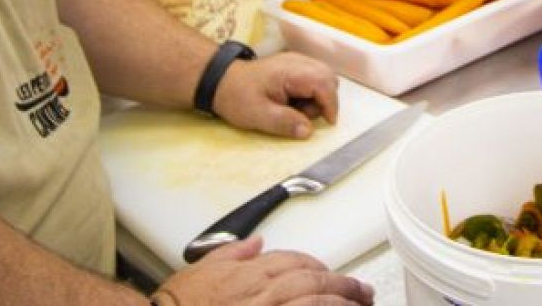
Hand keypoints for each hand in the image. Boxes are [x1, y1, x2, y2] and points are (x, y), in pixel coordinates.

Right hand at [158, 236, 373, 304]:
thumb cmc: (179, 304)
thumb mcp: (202, 269)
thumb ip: (232, 254)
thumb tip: (255, 242)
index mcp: (250, 271)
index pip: (295, 261)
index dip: (318, 267)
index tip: (331, 274)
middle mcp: (263, 291)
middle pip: (314, 280)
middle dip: (343, 284)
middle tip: (362, 292)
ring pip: (316, 302)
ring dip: (343, 302)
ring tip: (361, 305)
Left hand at [214, 52, 339, 139]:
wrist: (220, 82)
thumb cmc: (237, 97)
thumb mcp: (258, 115)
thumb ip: (284, 122)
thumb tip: (308, 131)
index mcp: (289, 71)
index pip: (323, 83)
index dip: (330, 104)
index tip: (327, 123)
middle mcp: (297, 61)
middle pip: (328, 77)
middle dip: (325, 101)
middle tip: (305, 117)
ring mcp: (296, 62)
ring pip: (324, 77)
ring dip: (318, 98)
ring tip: (296, 110)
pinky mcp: (294, 67)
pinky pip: (314, 78)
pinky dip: (311, 93)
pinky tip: (293, 103)